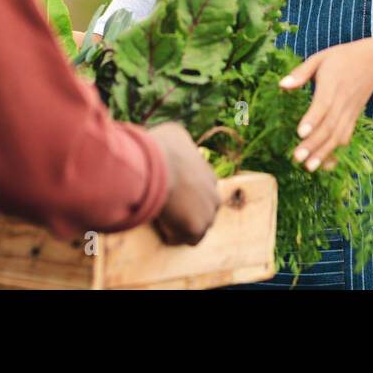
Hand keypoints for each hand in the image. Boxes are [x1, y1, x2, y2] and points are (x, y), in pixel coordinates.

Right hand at [146, 122, 220, 245]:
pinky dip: (176, 237)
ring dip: (183, 225)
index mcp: (209, 174)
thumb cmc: (162, 148)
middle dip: (188, 211)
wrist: (158, 167)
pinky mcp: (197, 228)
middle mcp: (214, 194)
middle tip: (166, 209)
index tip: (170, 193)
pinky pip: (188, 239)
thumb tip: (173, 141)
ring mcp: (208, 213)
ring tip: (164, 221)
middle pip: (203, 209)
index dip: (186, 193)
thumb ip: (179, 141)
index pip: (203, 189)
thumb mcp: (174, 133)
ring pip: (198, 225)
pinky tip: (162, 230)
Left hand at [280, 39, 372, 171]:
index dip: (312, 119)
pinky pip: (345, 137)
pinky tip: (325, 165)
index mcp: (333, 83)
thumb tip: (281, 85)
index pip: (323, 104)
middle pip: (329, 125)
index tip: (300, 133)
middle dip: (314, 144)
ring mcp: (350, 112)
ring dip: (324, 153)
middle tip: (298, 158)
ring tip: (309, 167)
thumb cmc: (342, 59)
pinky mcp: (353, 119)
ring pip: (338, 135)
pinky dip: (336, 152)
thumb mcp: (320, 58)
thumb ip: (301, 72)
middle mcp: (343, 101)